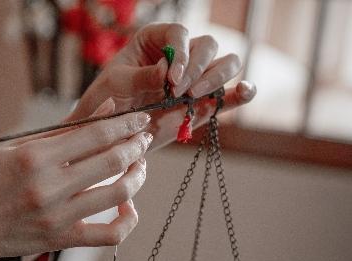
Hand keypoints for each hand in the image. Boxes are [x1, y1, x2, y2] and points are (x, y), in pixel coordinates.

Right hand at [0, 109, 153, 260]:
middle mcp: (48, 187)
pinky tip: (128, 208)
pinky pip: (107, 236)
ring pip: (116, 194)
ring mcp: (56, 218)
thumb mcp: (16, 148)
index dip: (124, 124)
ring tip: (139, 167)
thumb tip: (106, 109)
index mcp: (36, 156)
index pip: (95, 134)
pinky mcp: (59, 242)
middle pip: (111, 161)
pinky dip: (126, 222)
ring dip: (135, 177)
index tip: (137, 119)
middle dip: (135, 146)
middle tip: (142, 139)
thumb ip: (63, 132)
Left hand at [74, 20, 255, 147]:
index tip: (172, 78)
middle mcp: (181, 56)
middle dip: (197, 67)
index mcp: (157, 40)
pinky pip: (228, 95)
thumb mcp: (115, 86)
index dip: (182, 52)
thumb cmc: (105, 103)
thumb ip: (139, 76)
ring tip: (194, 97)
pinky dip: (241, 93)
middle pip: (208, 46)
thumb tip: (165, 70)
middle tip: (179, 92)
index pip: (180, 33)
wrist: (107, 136)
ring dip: (216, 78)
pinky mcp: (202, 106)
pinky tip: (246, 91)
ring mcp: (195, 80)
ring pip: (224, 64)